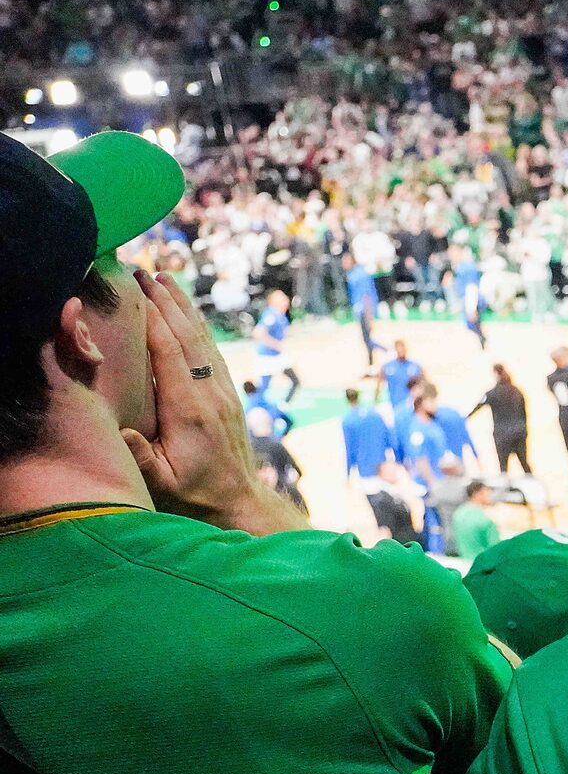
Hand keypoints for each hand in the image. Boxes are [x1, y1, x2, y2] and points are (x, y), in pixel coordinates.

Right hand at [128, 271, 305, 535]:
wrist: (240, 503)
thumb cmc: (196, 495)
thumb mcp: (163, 483)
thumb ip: (142, 457)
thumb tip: (121, 431)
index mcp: (191, 409)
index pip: (171, 354)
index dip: (155, 320)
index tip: (138, 291)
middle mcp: (211, 394)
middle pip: (189, 337)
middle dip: (167, 301)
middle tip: (146, 270)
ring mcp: (223, 393)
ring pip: (203, 340)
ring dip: (185, 308)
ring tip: (167, 278)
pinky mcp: (228, 396)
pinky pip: (211, 352)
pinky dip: (197, 327)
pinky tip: (187, 312)